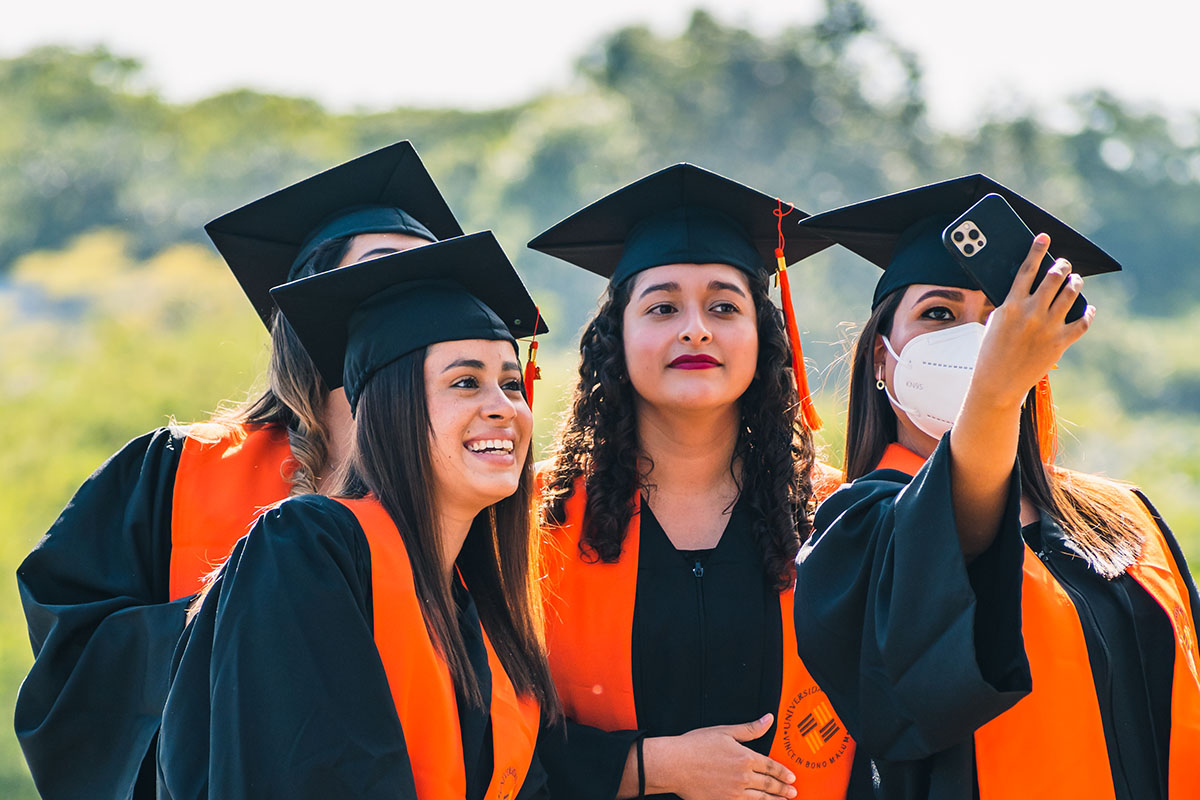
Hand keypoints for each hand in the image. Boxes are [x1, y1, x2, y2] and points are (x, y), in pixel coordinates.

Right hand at [645, 714, 796, 799]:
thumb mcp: (725, 731)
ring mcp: (734, 793)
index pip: (771, 766)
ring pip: (760, 799)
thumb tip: (768, 719)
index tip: (791, 777)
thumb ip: (750, 729)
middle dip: (783, 789)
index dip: (783, 772)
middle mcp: (743, 777)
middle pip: (769, 785)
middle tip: (793, 792)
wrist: (674, 765)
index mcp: (745, 757)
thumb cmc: (695, 746)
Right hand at [970, 233, 1094, 409]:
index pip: (1026, 269)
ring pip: (1070, 294)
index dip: (1037, 250)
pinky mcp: (1061, 343)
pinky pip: (1083, 322)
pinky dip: (1088, 313)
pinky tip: (1088, 308)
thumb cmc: (991, 353)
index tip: (1044, 237)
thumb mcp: (994, 323)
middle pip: (1053, 277)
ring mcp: (1048, 327)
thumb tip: (1030, 287)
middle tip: (1064, 264)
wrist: (997, 385)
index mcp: (1010, 305)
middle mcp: (1031, 312)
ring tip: (1075, 280)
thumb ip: (1012, 304)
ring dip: (1075, 283)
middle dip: (1062, 266)